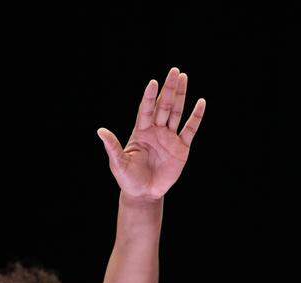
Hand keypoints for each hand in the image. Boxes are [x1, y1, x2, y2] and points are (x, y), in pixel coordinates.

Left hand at [97, 68, 205, 200]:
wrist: (145, 193)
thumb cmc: (129, 178)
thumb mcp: (119, 164)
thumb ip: (112, 147)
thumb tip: (100, 131)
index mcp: (140, 131)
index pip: (145, 110)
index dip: (149, 97)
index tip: (153, 83)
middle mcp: (156, 130)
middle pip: (164, 106)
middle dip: (169, 89)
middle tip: (174, 71)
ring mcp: (169, 138)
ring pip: (177, 113)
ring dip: (181, 96)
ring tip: (184, 78)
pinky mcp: (182, 148)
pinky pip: (190, 130)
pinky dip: (196, 117)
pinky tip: (200, 103)